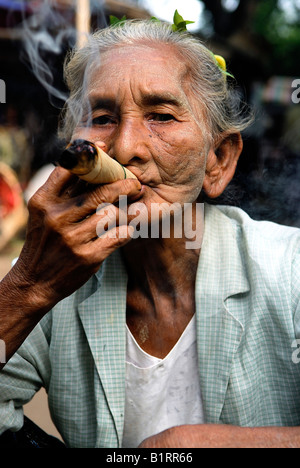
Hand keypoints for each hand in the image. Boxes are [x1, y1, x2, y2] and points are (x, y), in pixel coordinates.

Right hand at [12, 167, 140, 309]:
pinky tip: (130, 227)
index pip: (69, 170)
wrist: (34, 282)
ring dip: (129, 208)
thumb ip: (63, 191)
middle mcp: (57, 218)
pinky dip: (127, 229)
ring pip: (112, 214)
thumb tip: (88, 165)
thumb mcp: (43, 213)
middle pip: (99, 192)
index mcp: (43, 202)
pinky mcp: (88, 257)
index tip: (106, 150)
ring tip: (138, 204)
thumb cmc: (43, 242)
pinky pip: (118, 236)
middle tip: (136, 182)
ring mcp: (72, 239)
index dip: (91, 157)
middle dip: (123, 184)